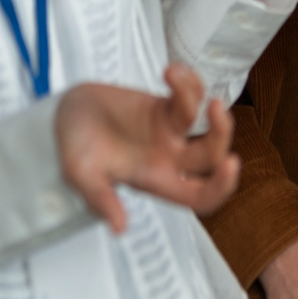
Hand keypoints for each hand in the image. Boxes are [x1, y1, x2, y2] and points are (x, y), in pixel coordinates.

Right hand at [55, 62, 239, 231]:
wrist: (67, 114)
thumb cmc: (75, 147)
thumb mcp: (80, 176)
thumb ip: (100, 199)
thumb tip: (119, 228)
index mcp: (154, 180)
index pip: (199, 195)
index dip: (220, 187)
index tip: (230, 164)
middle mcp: (168, 157)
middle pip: (211, 154)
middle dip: (222, 132)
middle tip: (215, 108)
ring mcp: (169, 130)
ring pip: (203, 120)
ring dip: (197, 95)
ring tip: (173, 75)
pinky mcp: (164, 105)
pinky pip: (188, 94)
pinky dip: (186, 81)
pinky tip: (170, 71)